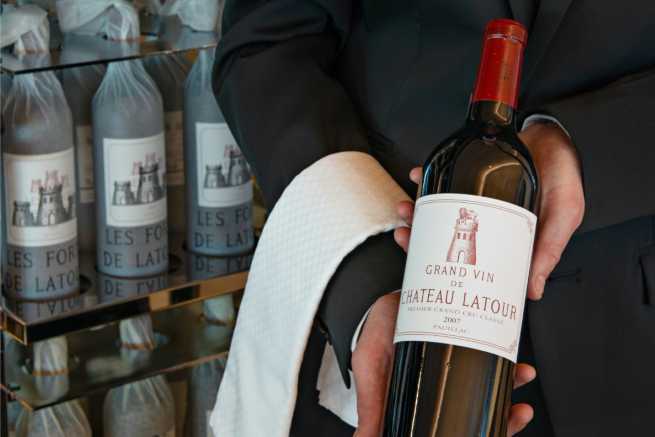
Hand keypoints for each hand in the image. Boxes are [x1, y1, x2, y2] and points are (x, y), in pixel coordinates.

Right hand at [352, 293, 535, 436]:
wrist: (385, 293)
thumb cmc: (374, 332)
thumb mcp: (368, 368)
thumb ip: (369, 405)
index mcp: (421, 401)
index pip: (453, 426)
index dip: (478, 432)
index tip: (495, 433)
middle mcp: (441, 387)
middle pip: (477, 413)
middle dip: (503, 418)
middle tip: (517, 414)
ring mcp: (455, 365)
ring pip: (489, 387)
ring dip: (511, 387)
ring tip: (522, 378)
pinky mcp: (464, 341)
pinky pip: (491, 355)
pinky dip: (507, 360)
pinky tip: (517, 362)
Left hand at [394, 122, 584, 299]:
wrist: (555, 137)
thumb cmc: (563, 179)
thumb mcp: (562, 217)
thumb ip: (548, 250)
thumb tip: (533, 292)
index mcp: (502, 238)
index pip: (468, 258)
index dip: (442, 264)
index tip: (420, 261)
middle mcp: (484, 221)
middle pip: (444, 235)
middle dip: (419, 235)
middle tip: (405, 233)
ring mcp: (473, 198)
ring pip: (437, 210)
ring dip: (416, 209)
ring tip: (406, 207)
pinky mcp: (466, 175)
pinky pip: (440, 179)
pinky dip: (425, 178)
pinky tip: (416, 176)